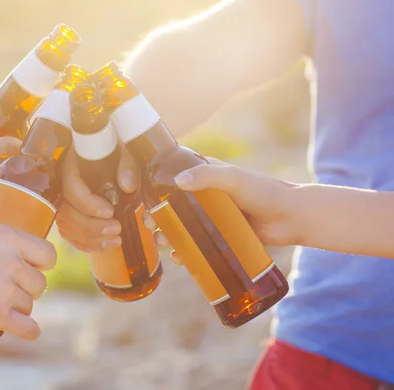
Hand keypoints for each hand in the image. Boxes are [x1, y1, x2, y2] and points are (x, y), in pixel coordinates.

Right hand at [0, 219, 55, 339]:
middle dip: (25, 290)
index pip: (48, 254)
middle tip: (6, 292)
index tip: (31, 269)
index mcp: (8, 237)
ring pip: (29, 306)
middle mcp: (13, 261)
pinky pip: (28, 328)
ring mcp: (6, 288)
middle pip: (39, 284)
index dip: (41, 264)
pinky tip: (22, 329)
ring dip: (16, 309)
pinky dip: (27, 331)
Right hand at [56, 146, 138, 252]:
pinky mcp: (66, 213)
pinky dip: (83, 244)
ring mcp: (61, 202)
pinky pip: (68, 233)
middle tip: (117, 229)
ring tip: (116, 241)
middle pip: (67, 213)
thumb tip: (128, 184)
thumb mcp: (121, 151)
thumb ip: (126, 164)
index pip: (72, 190)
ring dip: (91, 239)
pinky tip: (101, 247)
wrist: (98, 150)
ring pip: (66, 226)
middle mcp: (60, 186)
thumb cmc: (109, 150)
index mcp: (70, 168)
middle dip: (92, 227)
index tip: (110, 212)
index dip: (89, 205)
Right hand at [145, 158, 298, 264]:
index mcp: (207, 175)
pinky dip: (187, 251)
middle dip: (158, 215)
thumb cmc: (264, 191)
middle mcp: (206, 195)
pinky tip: (179, 258)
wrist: (292, 218)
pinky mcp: (222, 236)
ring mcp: (213, 217)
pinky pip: (199, 245)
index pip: (175, 176)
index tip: (143, 197)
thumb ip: (208, 176)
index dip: (157, 186)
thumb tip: (178, 181)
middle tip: (148, 225)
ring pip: (184, 226)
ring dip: (169, 234)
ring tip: (161, 242)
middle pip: (174, 205)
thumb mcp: (234, 179)